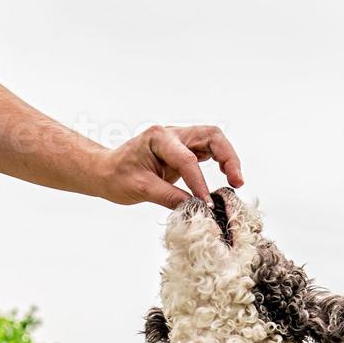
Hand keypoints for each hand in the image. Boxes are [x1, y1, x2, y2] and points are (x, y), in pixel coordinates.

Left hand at [93, 124, 243, 208]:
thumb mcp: (141, 189)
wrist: (106, 171)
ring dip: (229, 158)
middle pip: (211, 136)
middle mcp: (172, 134)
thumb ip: (169, 197)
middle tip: (237, 181)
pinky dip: (221, 162)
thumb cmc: (117, 177)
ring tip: (237, 181)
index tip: (207, 204)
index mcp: (158, 138)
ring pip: (214, 140)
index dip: (199, 183)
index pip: (187, 160)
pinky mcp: (184, 150)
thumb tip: (195, 208)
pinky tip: (227, 177)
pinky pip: (209, 151)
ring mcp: (180, 140)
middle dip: (228, 157)